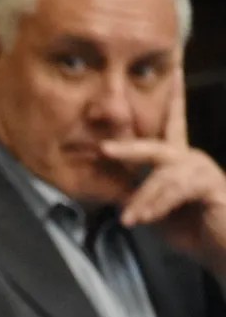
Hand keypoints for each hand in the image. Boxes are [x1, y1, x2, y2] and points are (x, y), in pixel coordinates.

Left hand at [100, 70, 225, 274]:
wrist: (224, 250)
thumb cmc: (194, 230)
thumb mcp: (156, 210)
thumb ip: (137, 193)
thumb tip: (112, 183)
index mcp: (179, 160)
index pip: (172, 122)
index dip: (173, 96)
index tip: (174, 66)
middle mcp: (192, 160)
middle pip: (157, 146)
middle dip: (129, 147)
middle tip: (104, 148)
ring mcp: (204, 171)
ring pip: (164, 175)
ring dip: (144, 198)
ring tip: (130, 219)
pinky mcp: (212, 186)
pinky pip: (177, 190)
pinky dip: (157, 204)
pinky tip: (145, 218)